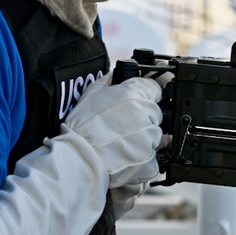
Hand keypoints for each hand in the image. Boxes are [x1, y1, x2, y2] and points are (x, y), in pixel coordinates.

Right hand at [64, 72, 162, 188]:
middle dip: (144, 117)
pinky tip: (127, 156)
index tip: (144, 98)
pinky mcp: (150, 159)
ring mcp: (150, 138)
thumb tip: (115, 75)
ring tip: (123, 142)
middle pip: (155, 112)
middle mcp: (146, 114)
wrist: (79, 157)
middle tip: (124, 125)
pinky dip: (144, 157)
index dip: (148, 93)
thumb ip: (108, 80)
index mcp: (134, 95)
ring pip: (156, 134)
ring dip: (145, 137)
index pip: (155, 87)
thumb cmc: (82, 126)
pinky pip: (155, 157)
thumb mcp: (90, 94)